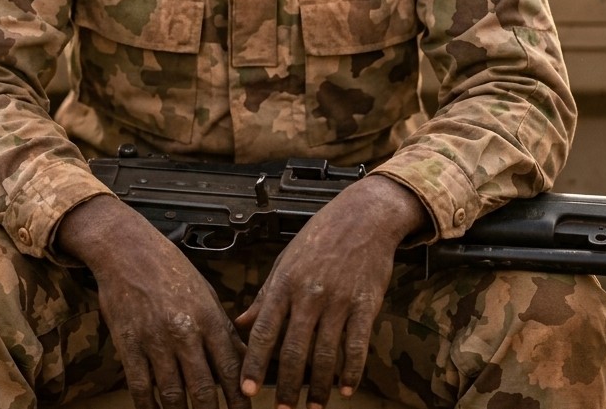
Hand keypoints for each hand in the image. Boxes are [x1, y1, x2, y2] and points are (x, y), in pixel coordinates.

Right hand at [58, 195, 250, 408]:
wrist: (128, 250)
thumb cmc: (170, 269)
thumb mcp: (205, 293)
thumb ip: (223, 329)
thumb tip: (244, 360)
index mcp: (208, 317)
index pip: (230, 369)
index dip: (239, 399)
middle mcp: (185, 332)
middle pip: (203, 389)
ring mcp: (155, 340)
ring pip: (173, 394)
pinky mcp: (129, 345)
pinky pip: (141, 389)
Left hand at [235, 175, 427, 408]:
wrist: (364, 216)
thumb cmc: (320, 237)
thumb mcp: (285, 261)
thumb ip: (264, 296)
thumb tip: (239, 325)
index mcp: (285, 283)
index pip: (263, 331)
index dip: (253, 364)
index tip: (247, 391)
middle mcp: (309, 294)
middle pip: (294, 351)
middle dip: (287, 386)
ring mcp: (339, 300)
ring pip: (326, 355)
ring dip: (319, 388)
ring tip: (314, 407)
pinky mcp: (366, 304)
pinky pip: (357, 346)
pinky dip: (352, 372)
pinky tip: (346, 388)